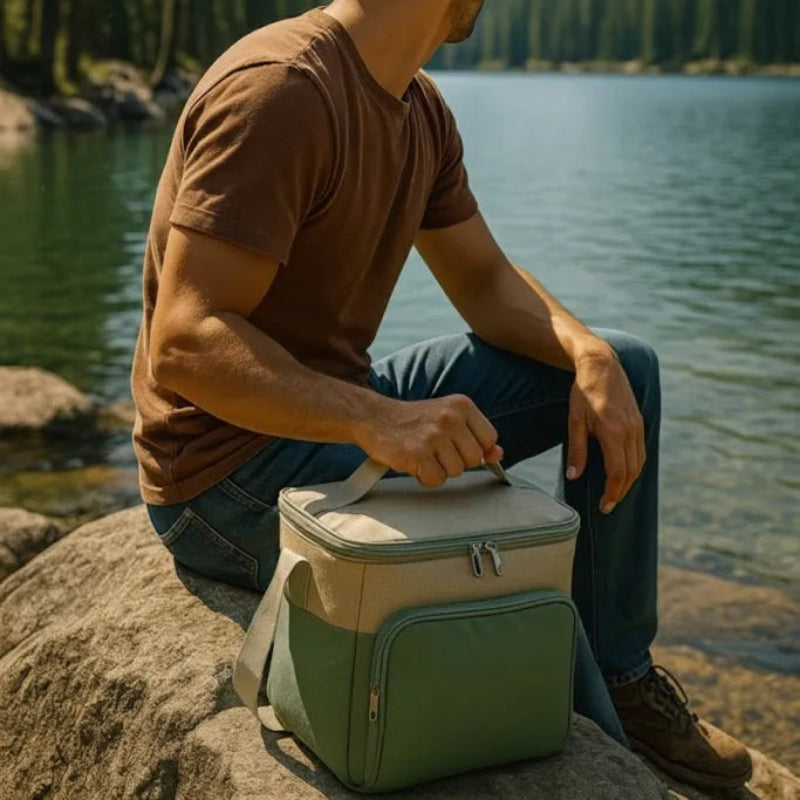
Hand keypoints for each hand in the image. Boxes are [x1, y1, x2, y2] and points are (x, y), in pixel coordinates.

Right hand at [359, 395, 503, 487]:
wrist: (375, 418)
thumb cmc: (413, 421)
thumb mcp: (448, 419)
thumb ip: (475, 436)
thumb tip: (498, 454)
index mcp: (462, 405)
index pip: (490, 438)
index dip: (474, 448)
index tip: (456, 445)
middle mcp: (450, 418)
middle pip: (474, 458)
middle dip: (457, 461)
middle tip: (436, 451)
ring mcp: (434, 436)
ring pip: (456, 471)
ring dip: (440, 470)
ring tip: (424, 455)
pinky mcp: (418, 454)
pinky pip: (436, 480)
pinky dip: (425, 478)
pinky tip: (415, 463)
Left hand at [566, 345, 644, 513]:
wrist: (602, 365)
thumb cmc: (583, 392)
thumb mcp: (575, 421)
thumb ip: (576, 450)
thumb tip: (574, 476)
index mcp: (613, 432)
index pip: (617, 472)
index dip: (612, 493)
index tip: (604, 506)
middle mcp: (630, 431)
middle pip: (631, 472)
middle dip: (620, 492)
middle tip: (608, 505)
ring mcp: (638, 426)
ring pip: (639, 463)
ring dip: (629, 481)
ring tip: (615, 492)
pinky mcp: (639, 422)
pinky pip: (641, 451)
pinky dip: (634, 466)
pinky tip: (623, 472)